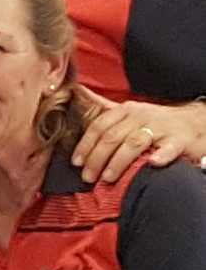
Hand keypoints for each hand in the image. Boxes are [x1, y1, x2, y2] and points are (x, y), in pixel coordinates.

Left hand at [70, 89, 205, 182]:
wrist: (194, 122)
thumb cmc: (155, 121)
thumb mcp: (129, 111)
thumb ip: (104, 107)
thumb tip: (77, 91)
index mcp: (126, 110)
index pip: (99, 126)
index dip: (85, 145)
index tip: (76, 162)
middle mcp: (141, 116)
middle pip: (113, 137)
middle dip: (97, 158)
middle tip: (88, 177)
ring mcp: (160, 128)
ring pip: (134, 142)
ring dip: (118, 161)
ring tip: (108, 178)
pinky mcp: (179, 140)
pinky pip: (168, 148)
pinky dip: (160, 156)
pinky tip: (151, 164)